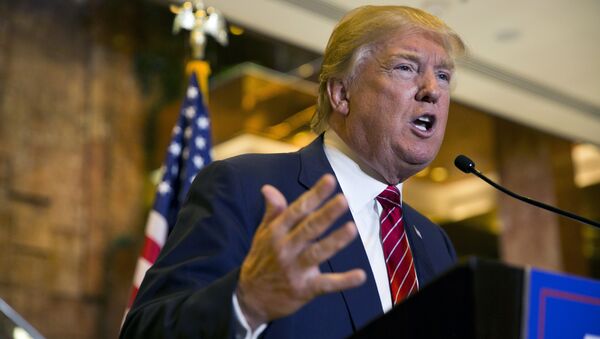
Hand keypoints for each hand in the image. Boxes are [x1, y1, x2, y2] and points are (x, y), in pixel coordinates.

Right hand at [236, 174, 365, 329]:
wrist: (251, 299)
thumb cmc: (261, 260)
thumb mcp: (263, 234)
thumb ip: (272, 212)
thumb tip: (268, 187)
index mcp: (276, 233)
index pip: (297, 210)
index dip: (314, 195)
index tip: (329, 180)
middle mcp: (285, 249)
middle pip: (308, 229)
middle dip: (326, 214)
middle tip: (343, 200)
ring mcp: (295, 270)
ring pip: (317, 253)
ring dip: (335, 241)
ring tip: (352, 228)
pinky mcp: (304, 289)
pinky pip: (326, 284)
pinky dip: (343, 281)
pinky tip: (360, 276)